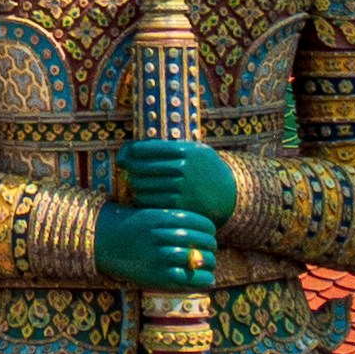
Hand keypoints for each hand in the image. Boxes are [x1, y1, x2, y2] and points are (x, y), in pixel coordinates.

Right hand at [94, 201, 217, 289]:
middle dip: (211, 246)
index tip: (209, 233)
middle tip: (211, 249)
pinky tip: (206, 278)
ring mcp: (160, 256)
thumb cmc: (131, 226)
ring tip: (210, 264)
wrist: (104, 240)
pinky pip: (189, 278)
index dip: (209, 228)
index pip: (199, 221)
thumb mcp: (150, 213)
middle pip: (201, 240)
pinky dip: (202, 279)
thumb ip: (174, 219)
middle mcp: (162, 235)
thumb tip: (204, 228)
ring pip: (198, 260)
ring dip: (209, 263)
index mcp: (162, 216)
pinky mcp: (158, 275)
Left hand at [115, 138, 237, 227]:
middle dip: (129, 167)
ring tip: (134, 182)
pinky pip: (152, 202)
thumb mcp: (194, 150)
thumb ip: (168, 147)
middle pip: (141, 167)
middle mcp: (183, 168)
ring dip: (134, 184)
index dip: (129, 151)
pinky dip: (142, 199)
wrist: (229, 194)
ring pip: (144, 185)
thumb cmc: (205, 168)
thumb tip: (132, 149)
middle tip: (126, 168)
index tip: (125, 155)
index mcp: (184, 151)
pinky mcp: (181, 206)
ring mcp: (183, 188)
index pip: (145, 149)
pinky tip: (142, 196)